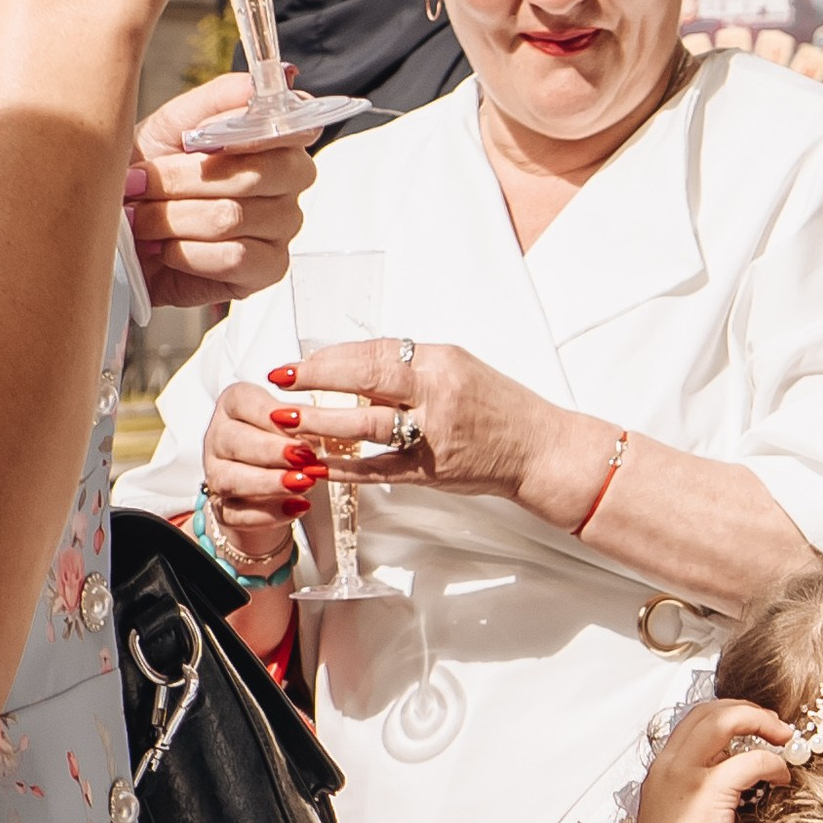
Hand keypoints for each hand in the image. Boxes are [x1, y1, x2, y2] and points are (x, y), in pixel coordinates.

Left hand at [127, 86, 314, 313]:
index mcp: (273, 137)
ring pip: (233, 217)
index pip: (290, 126)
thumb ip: (218, 100)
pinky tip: (166, 249)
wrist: (124, 233)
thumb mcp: (172, 125)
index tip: (202, 138)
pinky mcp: (269, 269)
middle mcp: (289, 182)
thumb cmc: (150, 176)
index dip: (249, 131)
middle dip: (180, 179)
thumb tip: (259, 84)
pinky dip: (186, 252)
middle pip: (252, 175)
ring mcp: (284, 228)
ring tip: (142, 218)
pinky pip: (233, 257)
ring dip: (172, 218)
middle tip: (139, 183)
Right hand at [201, 373, 314, 575]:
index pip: (241, 401)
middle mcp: (218, 438)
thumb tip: (324, 426)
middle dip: (270, 450)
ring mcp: (215, 474)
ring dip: (268, 483)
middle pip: (231, 440)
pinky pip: (235, 514)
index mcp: (234, 406)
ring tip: (304, 483)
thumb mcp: (299, 428)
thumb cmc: (288, 449)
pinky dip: (268, 514)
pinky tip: (298, 507)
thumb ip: (305, 425)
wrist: (276, 493)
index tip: (297, 422)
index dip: (267, 413)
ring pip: (228, 479)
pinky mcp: (221, 508)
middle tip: (305, 456)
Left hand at [272, 336, 571, 515]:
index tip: (300, 362)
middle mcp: (437, 394)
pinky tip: (318, 465)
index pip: (374, 352)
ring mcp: (436, 435)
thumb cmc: (501, 410)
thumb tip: (359, 367)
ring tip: (288, 421)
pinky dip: (346, 469)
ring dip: (322, 424)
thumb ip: (412, 369)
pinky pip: (380, 470)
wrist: (541, 451)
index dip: (331, 357)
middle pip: (365, 379)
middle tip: (281, 382)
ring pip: (367, 425)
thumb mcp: (459, 371)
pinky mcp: (434, 471)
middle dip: (317, 379)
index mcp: (441, 362)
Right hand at [634, 698, 795, 822]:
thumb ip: (696, 788)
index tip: (752, 723)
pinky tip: (781, 777)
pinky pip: (750, 760)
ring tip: (783, 739)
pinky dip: (772, 762)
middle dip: (748, 710)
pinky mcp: (708, 791)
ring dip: (761, 723)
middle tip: (775, 725)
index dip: (728, 712)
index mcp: (662, 768)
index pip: (694, 719)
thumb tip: (729, 773)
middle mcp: (669, 764)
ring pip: (726, 721)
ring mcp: (686, 774)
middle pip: (710, 711)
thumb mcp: (679, 813)